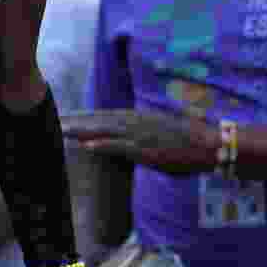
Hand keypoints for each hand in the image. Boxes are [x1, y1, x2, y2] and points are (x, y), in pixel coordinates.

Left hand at [62, 108, 218, 174]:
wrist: (212, 144)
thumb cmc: (191, 142)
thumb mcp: (164, 135)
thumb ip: (146, 135)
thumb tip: (135, 138)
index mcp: (140, 119)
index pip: (105, 117)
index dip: (84, 117)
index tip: (65, 118)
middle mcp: (137, 122)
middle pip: (99, 121)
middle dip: (76, 121)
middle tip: (54, 121)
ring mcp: (141, 135)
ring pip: (105, 131)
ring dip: (82, 131)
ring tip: (61, 131)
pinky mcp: (148, 149)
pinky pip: (121, 146)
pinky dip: (104, 145)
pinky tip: (86, 145)